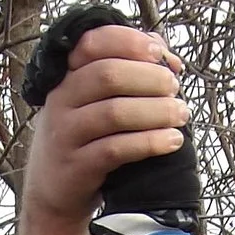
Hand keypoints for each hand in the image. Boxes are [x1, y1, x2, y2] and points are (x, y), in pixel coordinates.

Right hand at [18, 12, 189, 234]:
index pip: (92, 42)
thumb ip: (125, 74)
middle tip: (175, 88)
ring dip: (155, 110)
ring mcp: (65, 135)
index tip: (159, 52)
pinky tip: (172, 141)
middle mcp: (61, 101)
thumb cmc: (86, 139)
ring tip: (181, 114)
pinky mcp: (76, 167)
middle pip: (108, 75)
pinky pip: (116, 150)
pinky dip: (149, 143)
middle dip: (149, 77)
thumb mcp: (93, 102)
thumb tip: (169, 59)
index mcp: (67, 76)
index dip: (128, 41)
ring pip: (114, 112)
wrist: (54, 193)